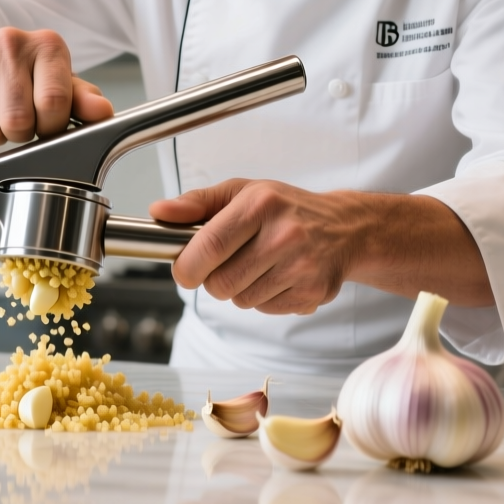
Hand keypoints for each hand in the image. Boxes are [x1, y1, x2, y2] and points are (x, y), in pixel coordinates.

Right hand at [0, 21, 113, 145]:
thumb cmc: (22, 75)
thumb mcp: (59, 83)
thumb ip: (83, 100)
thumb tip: (103, 112)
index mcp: (47, 45)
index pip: (54, 102)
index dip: (51, 126)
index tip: (47, 122)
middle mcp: (11, 42)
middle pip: (19, 121)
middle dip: (21, 133)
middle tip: (19, 119)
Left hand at [151, 180, 495, 311]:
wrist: (345, 227)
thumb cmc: (285, 207)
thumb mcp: (241, 192)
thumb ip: (196, 204)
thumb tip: (158, 213)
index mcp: (260, 204)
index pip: (208, 247)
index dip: (186, 266)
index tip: (184, 269)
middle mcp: (285, 235)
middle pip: (221, 283)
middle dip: (213, 279)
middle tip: (227, 262)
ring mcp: (302, 267)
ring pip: (241, 301)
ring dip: (239, 289)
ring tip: (257, 265)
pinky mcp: (314, 293)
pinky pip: (265, 310)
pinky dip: (263, 299)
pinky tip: (278, 276)